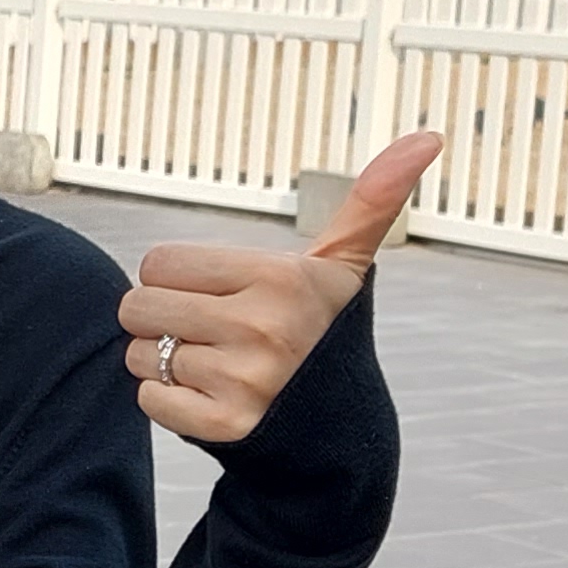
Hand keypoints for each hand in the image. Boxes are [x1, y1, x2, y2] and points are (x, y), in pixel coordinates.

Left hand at [123, 131, 440, 446]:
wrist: (339, 431)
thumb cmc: (324, 332)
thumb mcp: (343, 268)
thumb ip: (370, 201)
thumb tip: (428, 136)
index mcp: (279, 278)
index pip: (158, 262)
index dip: (178, 278)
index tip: (219, 293)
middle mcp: (262, 328)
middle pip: (138, 307)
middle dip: (164, 318)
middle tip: (210, 331)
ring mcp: (243, 380)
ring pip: (140, 355)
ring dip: (165, 362)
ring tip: (216, 365)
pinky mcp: (224, 426)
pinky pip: (149, 400)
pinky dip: (169, 401)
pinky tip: (212, 398)